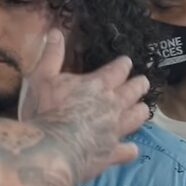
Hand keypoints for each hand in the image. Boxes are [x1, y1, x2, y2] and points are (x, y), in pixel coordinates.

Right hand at [18, 29, 149, 182]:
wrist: (50, 150)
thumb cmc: (45, 111)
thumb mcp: (42, 78)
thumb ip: (51, 55)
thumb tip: (55, 32)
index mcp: (98, 85)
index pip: (118, 70)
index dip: (123, 65)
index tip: (127, 62)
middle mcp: (113, 106)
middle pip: (134, 91)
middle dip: (139, 85)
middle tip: (142, 82)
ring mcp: (115, 131)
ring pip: (137, 118)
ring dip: (141, 111)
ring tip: (143, 108)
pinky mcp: (112, 153)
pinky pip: (129, 150)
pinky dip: (130, 149)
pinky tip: (131, 148)